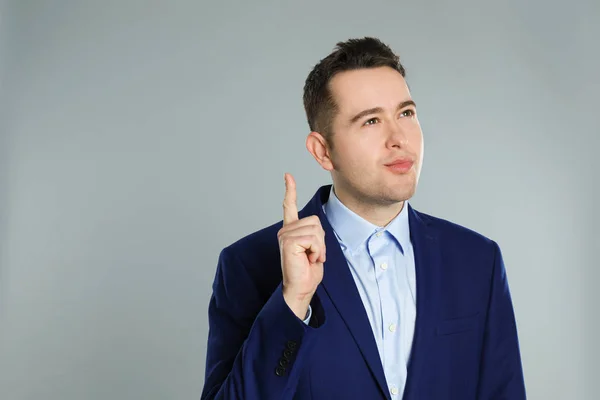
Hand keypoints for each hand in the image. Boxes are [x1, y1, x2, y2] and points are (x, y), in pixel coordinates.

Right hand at [277, 173, 324, 319]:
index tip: (288, 175)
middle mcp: (285, 230)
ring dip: (319, 247)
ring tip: (310, 259)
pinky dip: (316, 251)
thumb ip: (314, 235)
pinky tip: (308, 259)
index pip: (289, 206)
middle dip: (321, 241)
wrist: (301, 288)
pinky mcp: (288, 241)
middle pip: (316, 222)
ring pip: (316, 230)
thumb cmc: (308, 271)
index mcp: (291, 230)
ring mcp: (285, 235)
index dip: (290, 190)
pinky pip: (312, 239)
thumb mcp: (315, 248)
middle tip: (313, 256)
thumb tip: (316, 228)